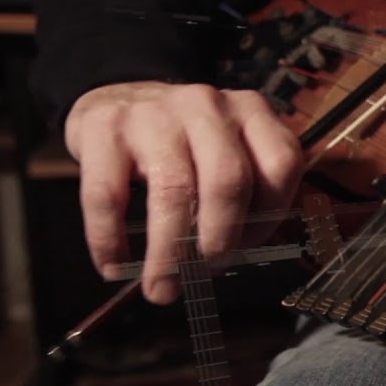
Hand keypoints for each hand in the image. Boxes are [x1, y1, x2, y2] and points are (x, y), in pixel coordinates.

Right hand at [65, 81, 303, 303]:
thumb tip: (231, 259)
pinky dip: (109, 238)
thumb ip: (244, 195)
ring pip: (173, 190)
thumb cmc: (184, 144)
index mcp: (251, 112)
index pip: (281, 165)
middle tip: (206, 272)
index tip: (246, 248)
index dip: (269, 216)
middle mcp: (207, 107)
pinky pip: (107, 194)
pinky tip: (113, 264)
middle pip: (229, 178)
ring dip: (168, 252)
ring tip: (161, 288)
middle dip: (221, 237)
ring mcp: (155, 114)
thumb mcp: (224, 152)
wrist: (115, 97)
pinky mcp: (104, 128)